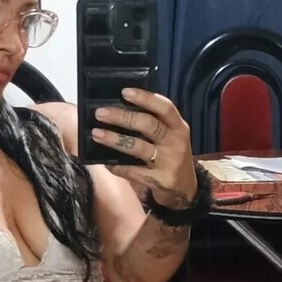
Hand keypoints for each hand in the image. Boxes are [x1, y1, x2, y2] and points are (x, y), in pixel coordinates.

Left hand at [91, 88, 197, 206]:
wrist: (185, 189)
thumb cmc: (172, 155)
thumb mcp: (172, 136)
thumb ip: (155, 123)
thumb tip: (120, 107)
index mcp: (179, 127)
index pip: (165, 107)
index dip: (145, 98)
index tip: (124, 92)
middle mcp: (175, 142)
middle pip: (148, 125)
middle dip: (122, 117)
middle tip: (100, 113)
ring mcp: (168, 162)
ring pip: (138, 147)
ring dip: (115, 140)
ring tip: (96, 134)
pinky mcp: (159, 180)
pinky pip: (132, 171)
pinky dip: (117, 166)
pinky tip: (104, 162)